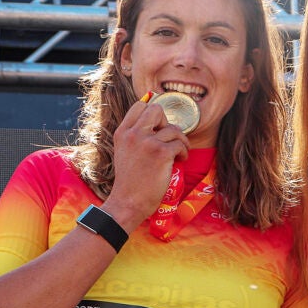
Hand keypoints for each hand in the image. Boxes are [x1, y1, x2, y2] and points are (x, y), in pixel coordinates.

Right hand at [102, 94, 190, 228]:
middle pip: (157, 109)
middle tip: (168, 138)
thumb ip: (135, 136)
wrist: (128, 202)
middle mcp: (134, 134)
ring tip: (179, 152)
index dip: (154, 114)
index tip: (159, 126)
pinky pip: (180, 144)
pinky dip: (184, 152)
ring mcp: (148, 142)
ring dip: (181, 140)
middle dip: (167, 122)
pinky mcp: (161, 153)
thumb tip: (158, 122)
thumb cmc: (130, 180)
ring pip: (174, 129)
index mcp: (122, 132)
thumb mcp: (124, 151)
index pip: (140, 106)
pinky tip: (180, 161)